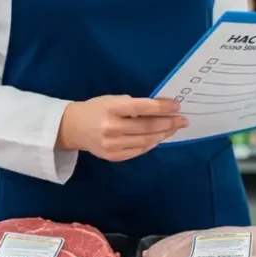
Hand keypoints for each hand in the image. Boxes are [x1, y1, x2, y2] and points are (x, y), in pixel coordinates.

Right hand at [56, 96, 186, 160]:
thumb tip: (161, 109)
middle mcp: (112, 128)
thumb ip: (133, 104)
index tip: (177, 105)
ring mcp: (112, 145)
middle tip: (183, 120)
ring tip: (174, 128)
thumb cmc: (96, 109)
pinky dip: (151, 144)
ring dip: (163, 134)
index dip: (162, 107)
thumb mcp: (112, 100)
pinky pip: (139, 151)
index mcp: (111, 109)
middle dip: (169, 123)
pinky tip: (159, 138)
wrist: (73, 128)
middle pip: (148, 127)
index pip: (142, 108)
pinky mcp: (113, 156)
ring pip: (146, 141)